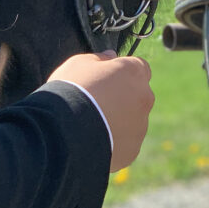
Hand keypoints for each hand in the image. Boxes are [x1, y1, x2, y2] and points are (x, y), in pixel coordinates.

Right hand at [49, 50, 153, 171]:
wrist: (64, 133)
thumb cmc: (71, 90)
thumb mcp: (79, 63)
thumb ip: (99, 58)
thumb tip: (110, 56)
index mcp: (134, 72)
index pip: (140, 67)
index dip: (124, 72)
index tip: (108, 78)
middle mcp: (144, 98)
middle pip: (139, 95)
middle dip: (124, 97)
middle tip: (98, 103)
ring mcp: (140, 126)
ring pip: (133, 120)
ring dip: (119, 120)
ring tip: (92, 125)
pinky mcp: (132, 150)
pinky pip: (125, 143)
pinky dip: (114, 141)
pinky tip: (93, 141)